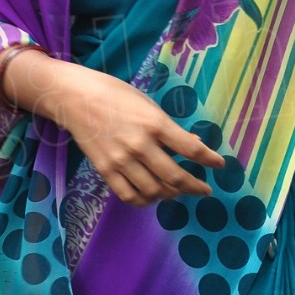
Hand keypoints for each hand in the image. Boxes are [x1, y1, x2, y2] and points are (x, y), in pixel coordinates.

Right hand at [55, 65, 225, 206]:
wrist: (75, 97)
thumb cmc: (114, 94)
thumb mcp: (148, 104)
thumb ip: (170, 128)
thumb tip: (194, 146)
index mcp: (155, 123)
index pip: (191, 150)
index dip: (210, 161)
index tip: (219, 165)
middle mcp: (140, 145)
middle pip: (175, 177)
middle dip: (195, 186)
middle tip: (203, 189)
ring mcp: (121, 160)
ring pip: (154, 191)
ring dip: (170, 194)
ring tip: (177, 191)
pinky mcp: (105, 170)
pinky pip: (129, 195)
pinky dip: (144, 200)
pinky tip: (151, 196)